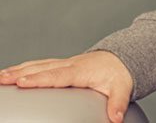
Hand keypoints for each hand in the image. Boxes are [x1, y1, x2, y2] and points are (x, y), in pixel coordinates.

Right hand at [0, 50, 133, 122]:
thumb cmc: (119, 74)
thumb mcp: (123, 88)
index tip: (23, 82)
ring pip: (40, 65)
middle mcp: (71, 65)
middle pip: (44, 68)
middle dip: (22, 73)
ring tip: (1, 76)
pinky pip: (42, 65)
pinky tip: (13, 73)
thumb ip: (118, 103)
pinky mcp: (62, 65)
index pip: (58, 75)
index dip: (40, 78)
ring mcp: (65, 63)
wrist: (121, 58)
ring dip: (20, 70)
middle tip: (3, 78)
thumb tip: (116, 118)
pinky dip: (26, 68)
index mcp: (82, 71)